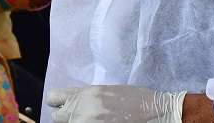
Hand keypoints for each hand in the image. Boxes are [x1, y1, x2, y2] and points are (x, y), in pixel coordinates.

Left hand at [47, 85, 186, 122]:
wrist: (160, 113)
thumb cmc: (138, 101)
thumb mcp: (106, 93)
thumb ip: (86, 99)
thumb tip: (75, 106)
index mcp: (85, 95)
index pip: (53, 98)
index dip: (59, 104)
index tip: (66, 107)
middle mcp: (82, 111)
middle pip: (57, 117)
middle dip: (69, 118)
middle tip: (84, 117)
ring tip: (95, 121)